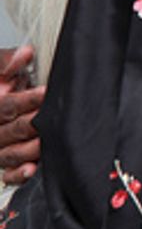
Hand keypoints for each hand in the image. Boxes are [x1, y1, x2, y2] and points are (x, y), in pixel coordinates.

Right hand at [0, 45, 42, 184]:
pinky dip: (17, 174)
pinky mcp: (7, 161)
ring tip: (45, 143)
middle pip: (9, 132)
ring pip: (10, 154)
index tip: (45, 93)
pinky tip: (30, 169)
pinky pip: (8, 174)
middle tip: (50, 118)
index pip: (4, 106)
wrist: (1, 92)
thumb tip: (24, 54)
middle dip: (31, 125)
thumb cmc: (1, 80)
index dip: (24, 100)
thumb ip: (8, 60)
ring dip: (28, 150)